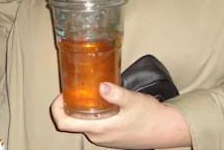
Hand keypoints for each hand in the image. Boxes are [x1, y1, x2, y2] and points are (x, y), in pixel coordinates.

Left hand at [51, 83, 190, 148]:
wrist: (167, 130)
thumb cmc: (150, 116)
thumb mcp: (133, 101)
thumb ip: (116, 93)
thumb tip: (101, 85)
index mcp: (99, 129)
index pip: (64, 124)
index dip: (57, 108)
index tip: (62, 94)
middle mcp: (98, 137)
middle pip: (72, 123)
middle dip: (69, 106)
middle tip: (75, 88)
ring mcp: (104, 139)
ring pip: (83, 124)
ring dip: (81, 109)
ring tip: (87, 91)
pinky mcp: (111, 137)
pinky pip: (94, 126)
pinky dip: (91, 114)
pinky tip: (100, 101)